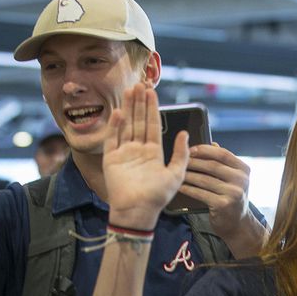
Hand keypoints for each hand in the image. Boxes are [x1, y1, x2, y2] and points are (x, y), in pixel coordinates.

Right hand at [103, 83, 188, 229]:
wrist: (138, 211)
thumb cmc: (158, 196)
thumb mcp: (176, 174)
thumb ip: (181, 154)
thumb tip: (185, 133)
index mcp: (153, 152)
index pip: (153, 125)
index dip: (152, 108)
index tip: (151, 91)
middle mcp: (138, 150)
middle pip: (138, 121)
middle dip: (139, 103)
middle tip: (140, 84)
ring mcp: (124, 153)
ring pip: (126, 125)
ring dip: (128, 109)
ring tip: (129, 91)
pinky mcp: (111, 159)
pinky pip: (112, 139)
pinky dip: (115, 126)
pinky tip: (119, 112)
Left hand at [181, 144, 264, 256]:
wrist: (237, 223)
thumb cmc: (231, 197)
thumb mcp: (233, 178)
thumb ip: (224, 162)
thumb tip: (212, 143)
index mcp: (244, 170)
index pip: (223, 154)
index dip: (205, 150)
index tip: (191, 149)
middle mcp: (241, 180)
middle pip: (213, 166)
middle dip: (194, 162)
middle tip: (180, 160)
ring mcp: (233, 193)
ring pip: (204, 179)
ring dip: (189, 175)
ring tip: (177, 172)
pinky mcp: (223, 205)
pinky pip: (201, 193)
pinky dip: (189, 189)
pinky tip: (180, 186)